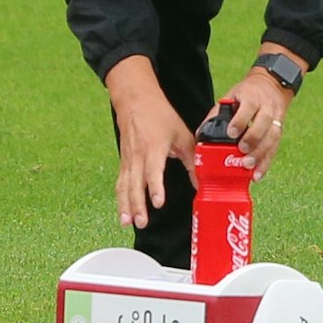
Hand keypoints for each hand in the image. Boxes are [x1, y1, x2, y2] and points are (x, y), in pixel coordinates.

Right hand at [105, 58, 196, 228]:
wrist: (135, 100)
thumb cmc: (159, 115)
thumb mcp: (182, 134)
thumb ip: (192, 159)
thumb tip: (202, 180)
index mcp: (153, 147)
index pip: (153, 171)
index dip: (155, 187)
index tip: (158, 202)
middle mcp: (137, 156)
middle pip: (135, 184)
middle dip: (137, 204)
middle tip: (141, 222)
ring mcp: (128, 159)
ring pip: (124, 186)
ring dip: (125, 205)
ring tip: (127, 222)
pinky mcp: (124, 162)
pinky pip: (120, 183)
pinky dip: (121, 199)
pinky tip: (123, 213)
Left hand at [218, 69, 292, 180]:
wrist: (271, 86)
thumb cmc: (246, 95)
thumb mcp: (230, 97)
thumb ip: (218, 114)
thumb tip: (201, 135)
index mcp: (252, 97)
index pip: (249, 107)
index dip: (240, 121)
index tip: (231, 133)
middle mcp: (267, 107)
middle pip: (264, 123)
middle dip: (253, 139)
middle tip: (242, 152)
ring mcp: (276, 119)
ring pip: (272, 137)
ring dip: (260, 154)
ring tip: (248, 166)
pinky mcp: (280, 131)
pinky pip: (274, 148)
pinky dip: (266, 162)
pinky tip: (257, 174)